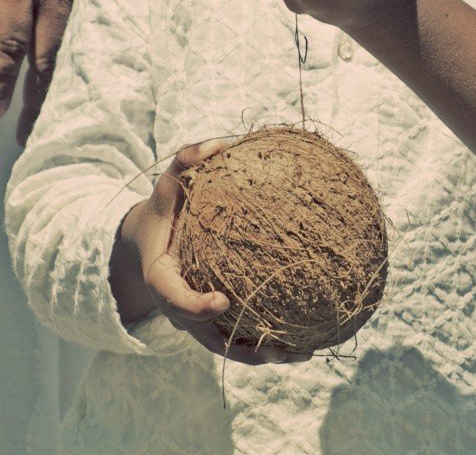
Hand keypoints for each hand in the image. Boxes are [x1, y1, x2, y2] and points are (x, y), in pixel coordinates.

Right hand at [119, 139, 308, 364]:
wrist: (146, 241)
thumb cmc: (163, 208)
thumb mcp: (166, 182)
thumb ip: (187, 160)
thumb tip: (219, 143)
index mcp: (162, 276)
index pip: (174, 297)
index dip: (196, 305)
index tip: (222, 300)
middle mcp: (177, 306)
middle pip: (209, 339)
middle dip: (245, 350)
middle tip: (280, 349)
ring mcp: (193, 320)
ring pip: (228, 347)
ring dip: (264, 356)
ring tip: (304, 354)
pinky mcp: (209, 321)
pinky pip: (238, 335)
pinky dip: (267, 340)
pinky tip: (305, 336)